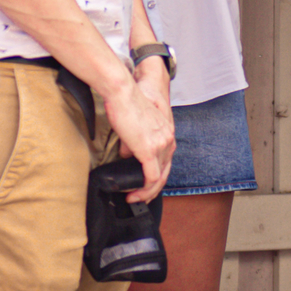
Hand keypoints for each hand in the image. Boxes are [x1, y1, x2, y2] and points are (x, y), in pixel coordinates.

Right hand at [103, 68, 175, 199]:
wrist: (122, 92)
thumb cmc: (125, 103)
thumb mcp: (134, 125)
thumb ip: (134, 141)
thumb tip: (127, 154)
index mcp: (166, 133)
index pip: (166, 161)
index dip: (155, 176)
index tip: (142, 184)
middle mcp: (168, 139)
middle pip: (165, 172)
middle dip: (153, 189)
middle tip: (140, 197)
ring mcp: (160, 145)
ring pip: (159, 178)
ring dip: (147, 192)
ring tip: (134, 198)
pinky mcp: (149, 149)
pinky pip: (151, 177)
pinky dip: (144, 189)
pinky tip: (133, 194)